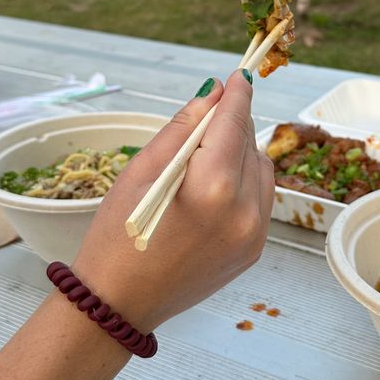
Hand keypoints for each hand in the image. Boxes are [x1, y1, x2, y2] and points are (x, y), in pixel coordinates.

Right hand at [73, 70, 274, 332]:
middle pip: (249, 144)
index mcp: (211, 187)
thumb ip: (182, 128)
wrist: (119, 304)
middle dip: (231, 125)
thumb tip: (213, 93)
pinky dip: (243, 185)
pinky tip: (211, 192)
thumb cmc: (117, 236)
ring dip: (240, 155)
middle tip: (205, 121)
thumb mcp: (140, 171)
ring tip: (203, 163)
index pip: (234, 123)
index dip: (237, 95)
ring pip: (261, 170)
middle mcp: (243, 211)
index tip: (240, 75)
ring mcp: (253, 234)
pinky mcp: (254, 251)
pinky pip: (260, 200)